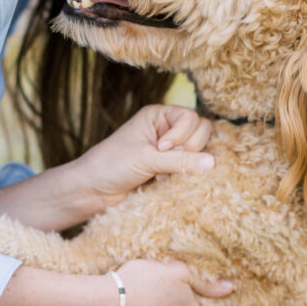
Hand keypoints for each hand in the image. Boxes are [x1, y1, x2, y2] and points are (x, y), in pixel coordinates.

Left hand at [73, 104, 213, 213]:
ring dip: (188, 163)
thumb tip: (212, 162)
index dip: (183, 135)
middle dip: (189, 149)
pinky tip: (164, 181)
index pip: (191, 117)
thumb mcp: (146, 159)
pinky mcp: (170, 166)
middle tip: (165, 160)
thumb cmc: (112, 165)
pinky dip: (185, 173)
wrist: (93, 189)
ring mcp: (170, 147)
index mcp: (158, 115)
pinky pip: (192, 165)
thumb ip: (180, 160)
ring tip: (163, 173)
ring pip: (200, 149)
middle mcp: (166, 127)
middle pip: (201, 131)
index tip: (162, 149)